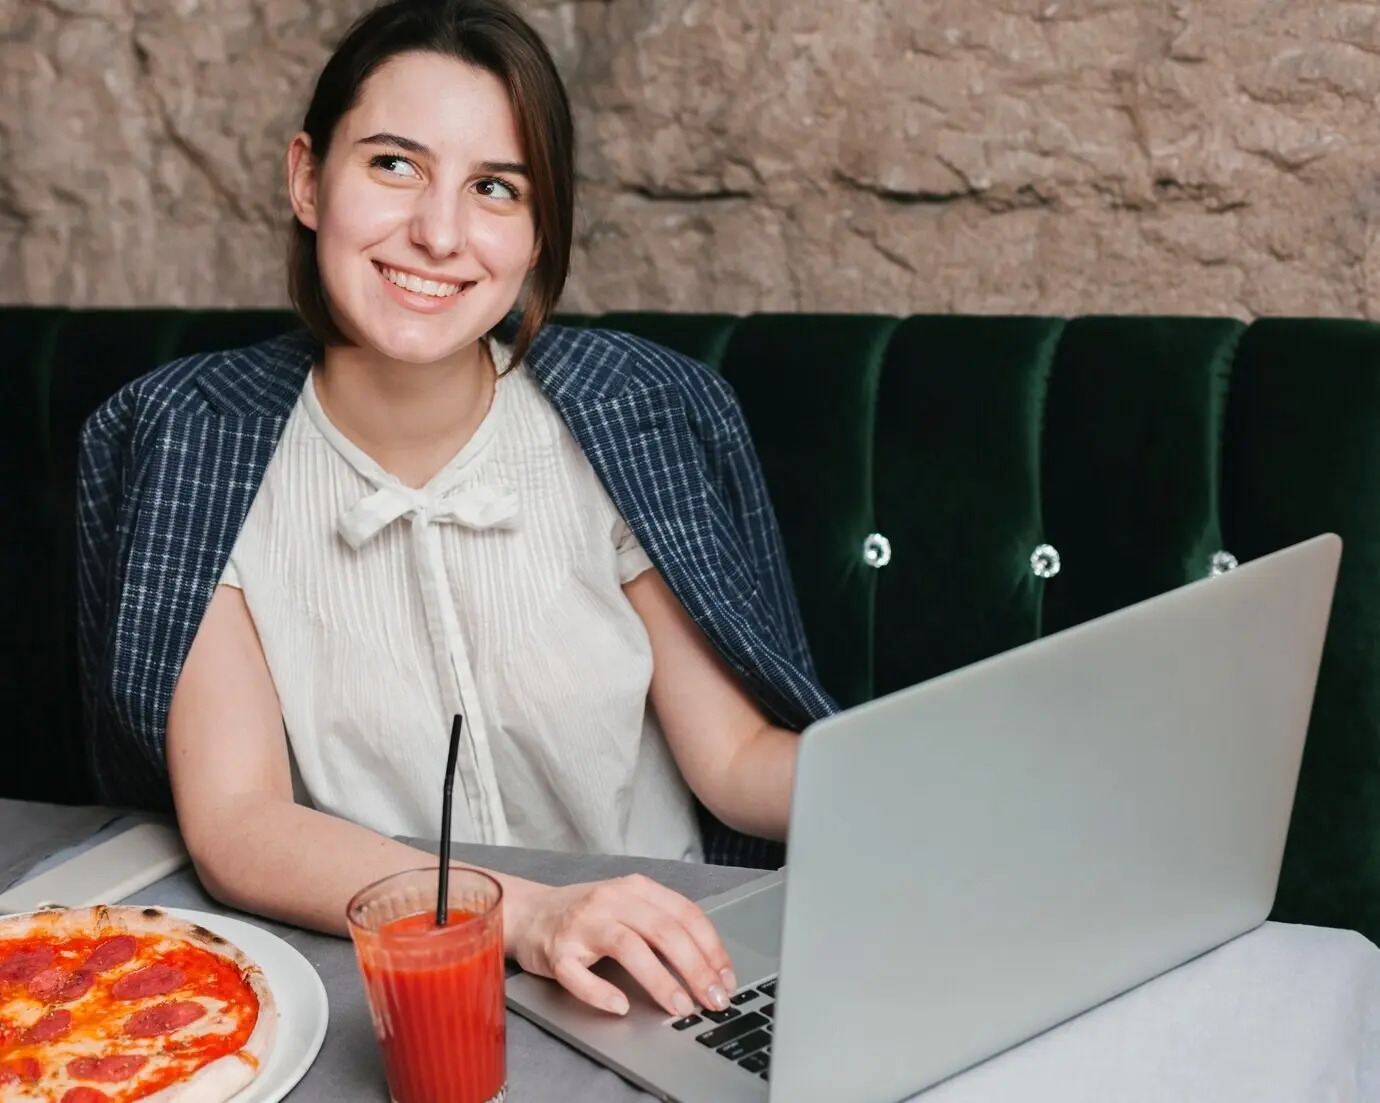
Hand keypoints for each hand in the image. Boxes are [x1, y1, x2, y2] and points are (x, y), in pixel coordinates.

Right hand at [505, 874, 736, 1016]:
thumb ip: (663, 925)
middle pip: (663, 930)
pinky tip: (620, 1007)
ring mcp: (582, 925)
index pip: (685, 914)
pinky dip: (601, 992)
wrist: (529, 913)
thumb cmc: (587, 915)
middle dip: (695, 968)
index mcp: (636, 889)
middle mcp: (611, 901)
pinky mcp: (557, 951)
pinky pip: (579, 974)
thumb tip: (711, 966)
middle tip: (712, 999)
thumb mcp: (629, 907)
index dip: (712, 948)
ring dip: (659, 980)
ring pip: (628, 948)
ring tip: (678, 1007)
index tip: (727, 978)